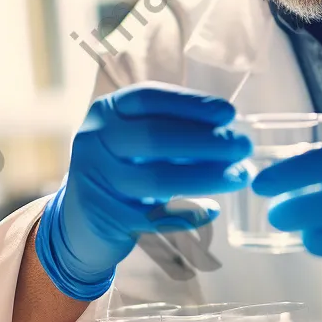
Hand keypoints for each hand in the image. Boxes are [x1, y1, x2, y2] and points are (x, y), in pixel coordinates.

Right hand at [36, 83, 251, 299]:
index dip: (191, 104)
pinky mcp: (106, 218)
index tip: (229, 113)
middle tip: (244, 147)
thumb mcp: (133, 140)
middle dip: (206, 142)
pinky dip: (188, 213)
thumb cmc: (121, 171)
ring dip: (206, 177)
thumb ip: (170, 131)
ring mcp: (98, 182)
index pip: (148, 99)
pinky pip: (156, 217)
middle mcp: (95, 142)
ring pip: (157, 180)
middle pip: (155, 137)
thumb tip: (228, 131)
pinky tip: (213, 210)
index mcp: (106, 113)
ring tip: (240, 176)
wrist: (77, 222)